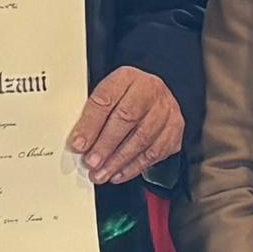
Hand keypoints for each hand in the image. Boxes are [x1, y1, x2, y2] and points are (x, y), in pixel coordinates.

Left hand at [65, 65, 184, 186]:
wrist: (153, 96)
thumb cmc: (125, 98)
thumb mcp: (107, 95)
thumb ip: (93, 114)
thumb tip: (78, 141)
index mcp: (127, 77)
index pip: (106, 98)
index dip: (91, 124)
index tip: (79, 144)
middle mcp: (150, 90)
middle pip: (127, 118)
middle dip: (106, 145)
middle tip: (91, 162)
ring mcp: (165, 110)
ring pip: (142, 139)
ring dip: (118, 161)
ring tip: (102, 173)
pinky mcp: (174, 130)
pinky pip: (154, 153)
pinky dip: (133, 167)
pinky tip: (118, 174)